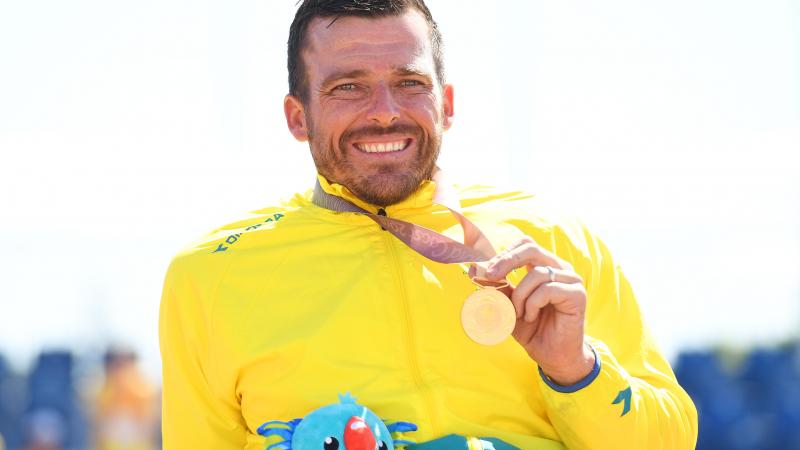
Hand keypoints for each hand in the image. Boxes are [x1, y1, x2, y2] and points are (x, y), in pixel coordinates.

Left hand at [485, 236, 594, 384]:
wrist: (552, 356)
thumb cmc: (532, 329)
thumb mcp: (509, 306)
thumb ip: (498, 288)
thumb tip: (476, 270)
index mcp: (545, 266)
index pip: (524, 245)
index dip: (504, 253)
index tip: (486, 270)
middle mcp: (560, 268)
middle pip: (531, 249)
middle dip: (507, 261)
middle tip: (491, 275)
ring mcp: (571, 280)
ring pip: (537, 273)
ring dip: (520, 295)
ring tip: (519, 314)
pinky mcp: (578, 294)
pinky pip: (547, 290)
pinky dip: (533, 304)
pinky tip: (531, 317)